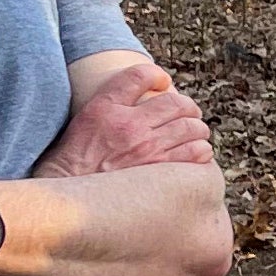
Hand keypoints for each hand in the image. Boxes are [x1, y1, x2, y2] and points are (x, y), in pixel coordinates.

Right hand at [37, 60, 214, 175]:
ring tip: (194, 134)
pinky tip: (196, 153)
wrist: (74, 200)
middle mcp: (130, 126)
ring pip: (192, 127)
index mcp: (107, 108)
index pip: (140, 75)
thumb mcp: (85, 119)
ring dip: (197, 129)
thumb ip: (111, 100)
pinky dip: (201, 150)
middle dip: (187, 107)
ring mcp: (147, 149)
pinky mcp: (160, 173)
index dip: (158, 75)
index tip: (163, 83)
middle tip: (188, 114)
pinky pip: (196, 153)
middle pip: (177, 103)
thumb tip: (147, 87)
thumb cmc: (78, 159)